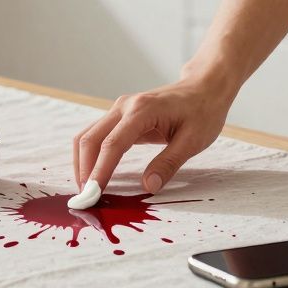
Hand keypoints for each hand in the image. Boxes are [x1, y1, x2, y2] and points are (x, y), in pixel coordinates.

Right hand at [73, 75, 233, 192]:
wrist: (204, 88)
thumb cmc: (202, 112)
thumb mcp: (192, 141)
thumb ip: (168, 163)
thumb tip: (149, 186)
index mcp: (142, 111)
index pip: (112, 144)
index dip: (100, 171)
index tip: (92, 194)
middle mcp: (125, 107)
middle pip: (90, 139)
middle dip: (84, 170)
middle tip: (85, 198)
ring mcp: (120, 109)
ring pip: (88, 136)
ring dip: (83, 163)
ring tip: (87, 190)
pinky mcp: (120, 116)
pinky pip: (97, 136)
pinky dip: (91, 156)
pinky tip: (95, 174)